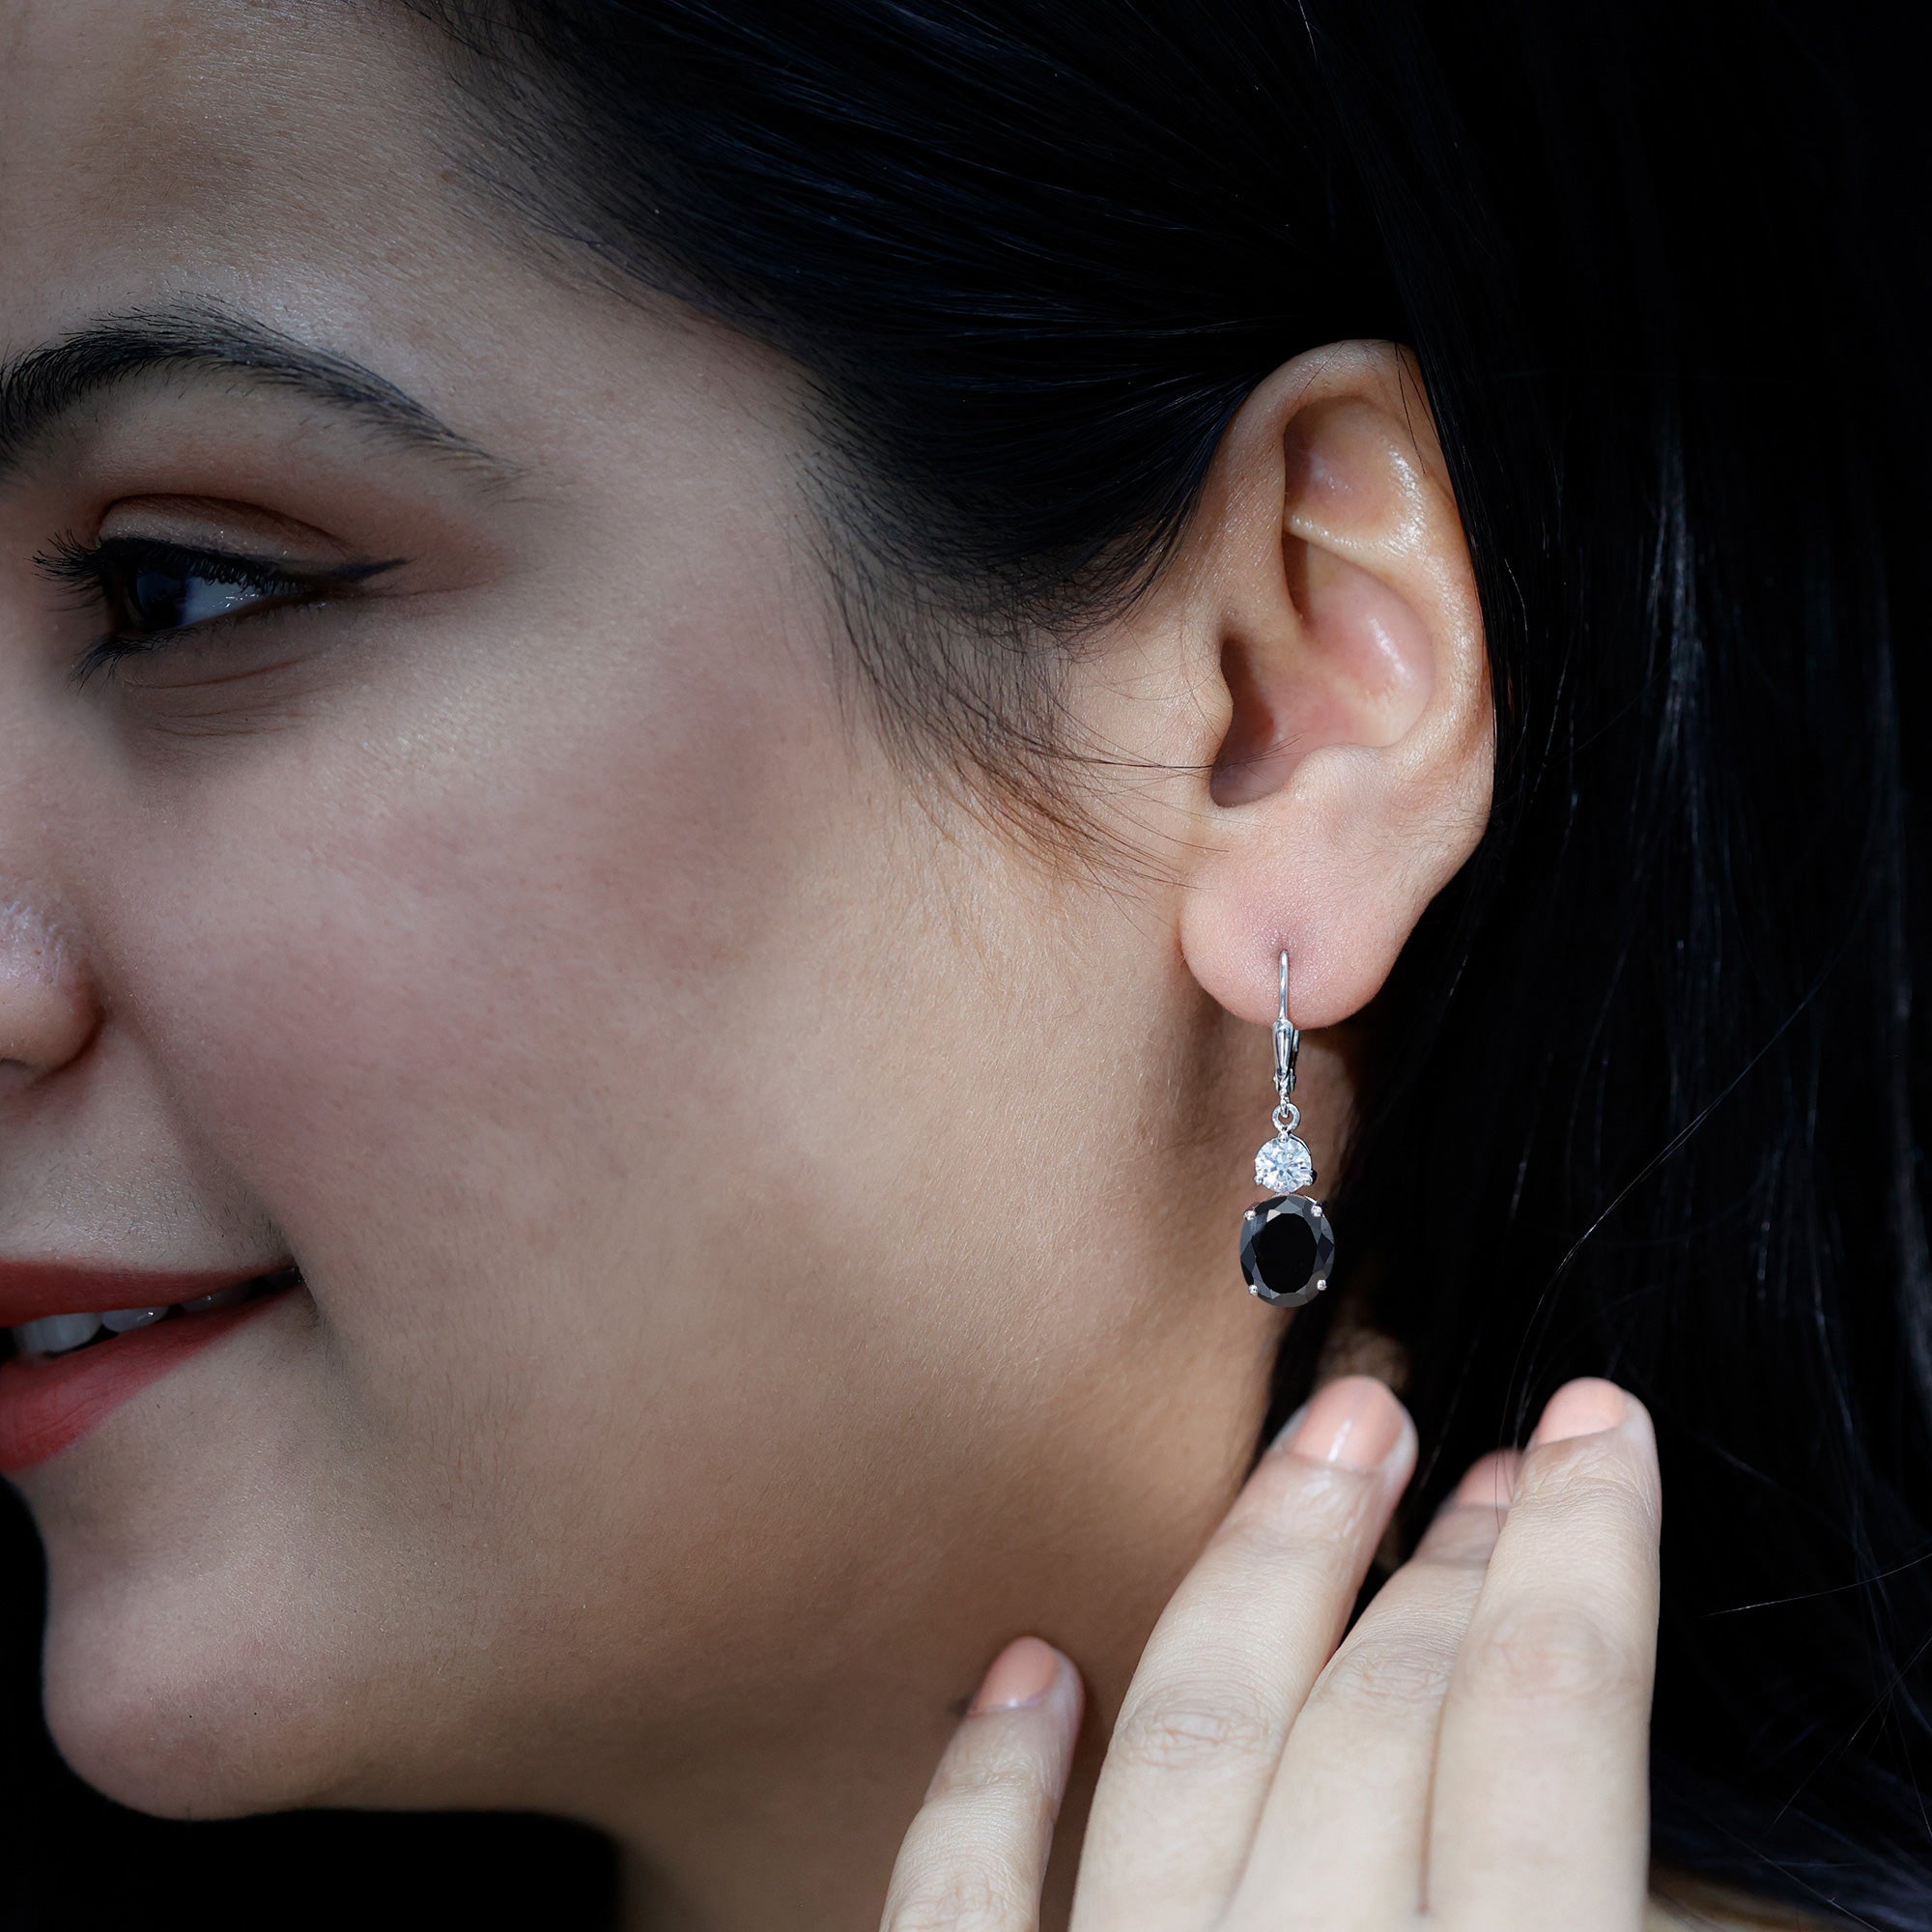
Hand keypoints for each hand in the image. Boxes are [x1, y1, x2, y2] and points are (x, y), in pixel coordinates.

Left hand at [883, 1376, 1660, 1931]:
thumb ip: (1609, 1918)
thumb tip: (1627, 1811)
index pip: (1545, 1744)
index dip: (1586, 1560)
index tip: (1600, 1429)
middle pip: (1374, 1725)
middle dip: (1450, 1562)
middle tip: (1495, 1444)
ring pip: (1186, 1753)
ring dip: (1260, 1580)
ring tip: (1330, 1444)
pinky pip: (962, 1900)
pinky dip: (987, 1781)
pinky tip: (1027, 1666)